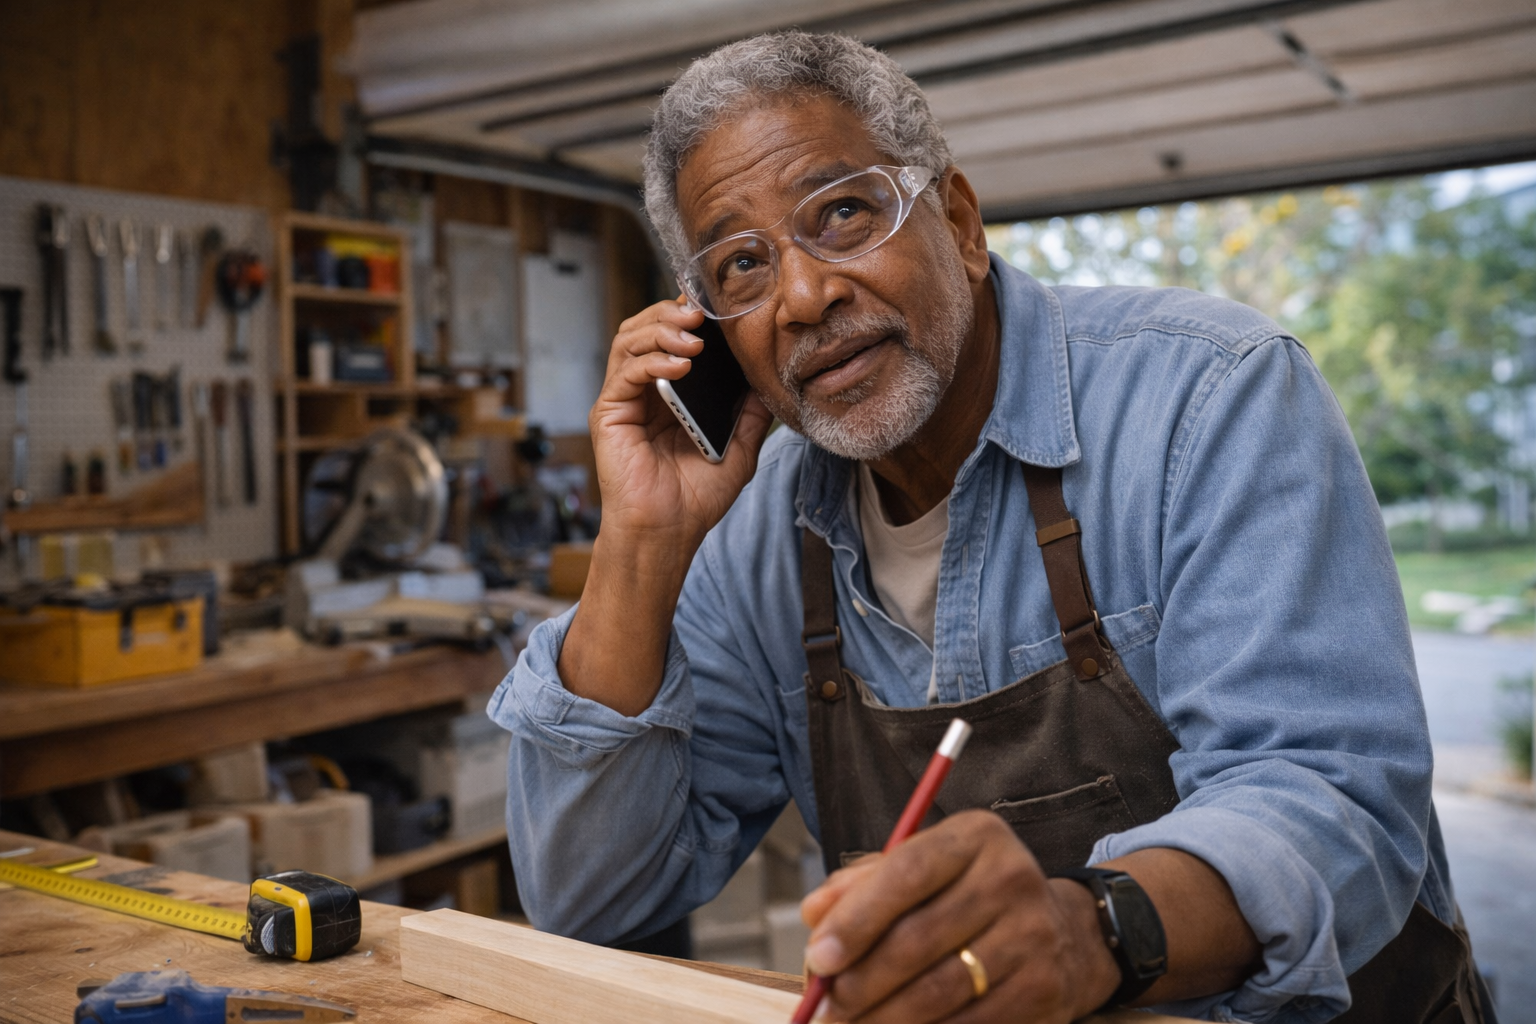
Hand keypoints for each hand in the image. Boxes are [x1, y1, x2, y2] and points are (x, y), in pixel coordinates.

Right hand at [557, 298, 773, 716]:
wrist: (669, 533)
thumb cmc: (697, 497)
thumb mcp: (740, 447)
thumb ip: (750, 411)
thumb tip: (767, 376)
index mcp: (669, 393)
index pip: (671, 337)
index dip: (688, 315)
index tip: (715, 304)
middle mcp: (641, 390)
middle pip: (644, 328)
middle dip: (672, 313)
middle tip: (701, 313)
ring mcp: (622, 400)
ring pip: (629, 340)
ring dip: (662, 330)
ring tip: (694, 338)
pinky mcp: (608, 413)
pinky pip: (625, 373)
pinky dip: (652, 361)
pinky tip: (680, 367)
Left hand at [799, 811, 1119, 1023]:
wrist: (1064, 932)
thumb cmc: (969, 896)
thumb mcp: (923, 870)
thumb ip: (864, 884)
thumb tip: (813, 915)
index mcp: (975, 836)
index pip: (907, 873)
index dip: (856, 919)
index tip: (818, 958)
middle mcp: (1011, 878)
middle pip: (918, 939)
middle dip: (860, 981)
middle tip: (826, 1007)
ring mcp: (1033, 936)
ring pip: (939, 990)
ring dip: (884, 1018)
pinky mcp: (1044, 990)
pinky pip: (970, 1023)